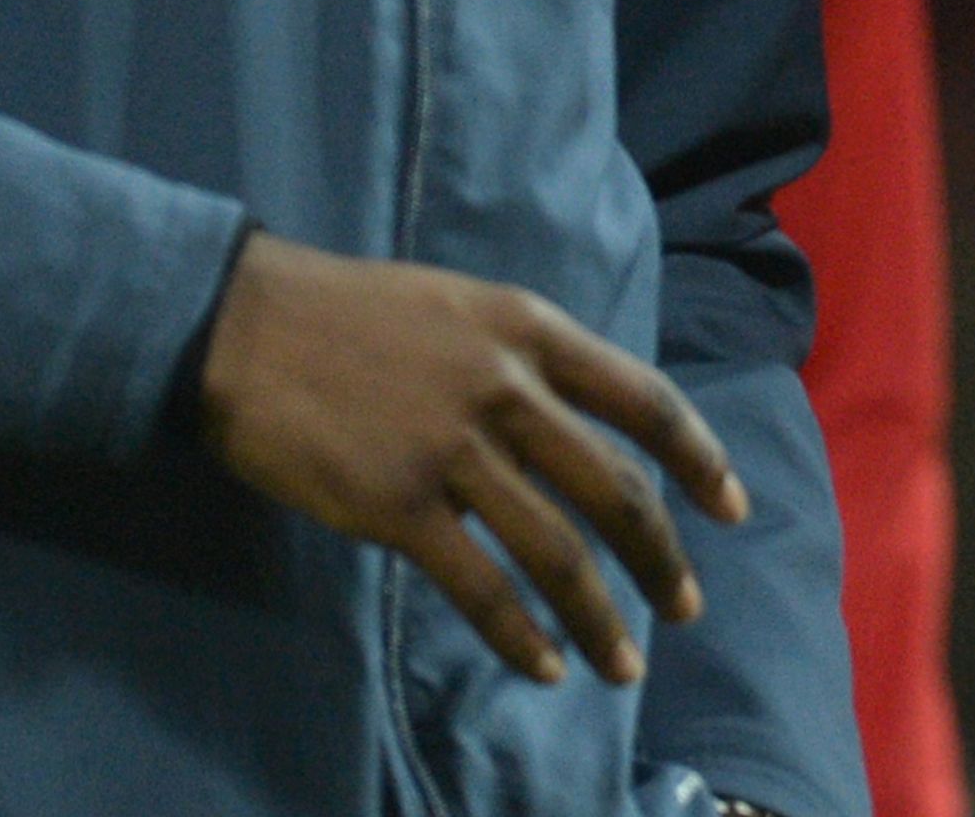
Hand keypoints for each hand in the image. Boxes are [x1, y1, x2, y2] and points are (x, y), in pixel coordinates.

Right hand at [197, 228, 745, 685]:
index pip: (645, 398)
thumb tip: (582, 432)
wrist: (242, 324)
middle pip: (615, 488)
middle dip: (661, 557)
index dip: (699, 458)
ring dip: (602, 617)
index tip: (732, 508)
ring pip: (559, 551)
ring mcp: (452, 449)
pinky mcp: (398, 506)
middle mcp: (505, 387)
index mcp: (527, 329)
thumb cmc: (349, 315)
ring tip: (624, 664)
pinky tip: (545, 666)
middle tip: (683, 607)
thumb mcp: (459, 308)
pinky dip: (522, 637)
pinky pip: (481, 588)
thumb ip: (523, 362)